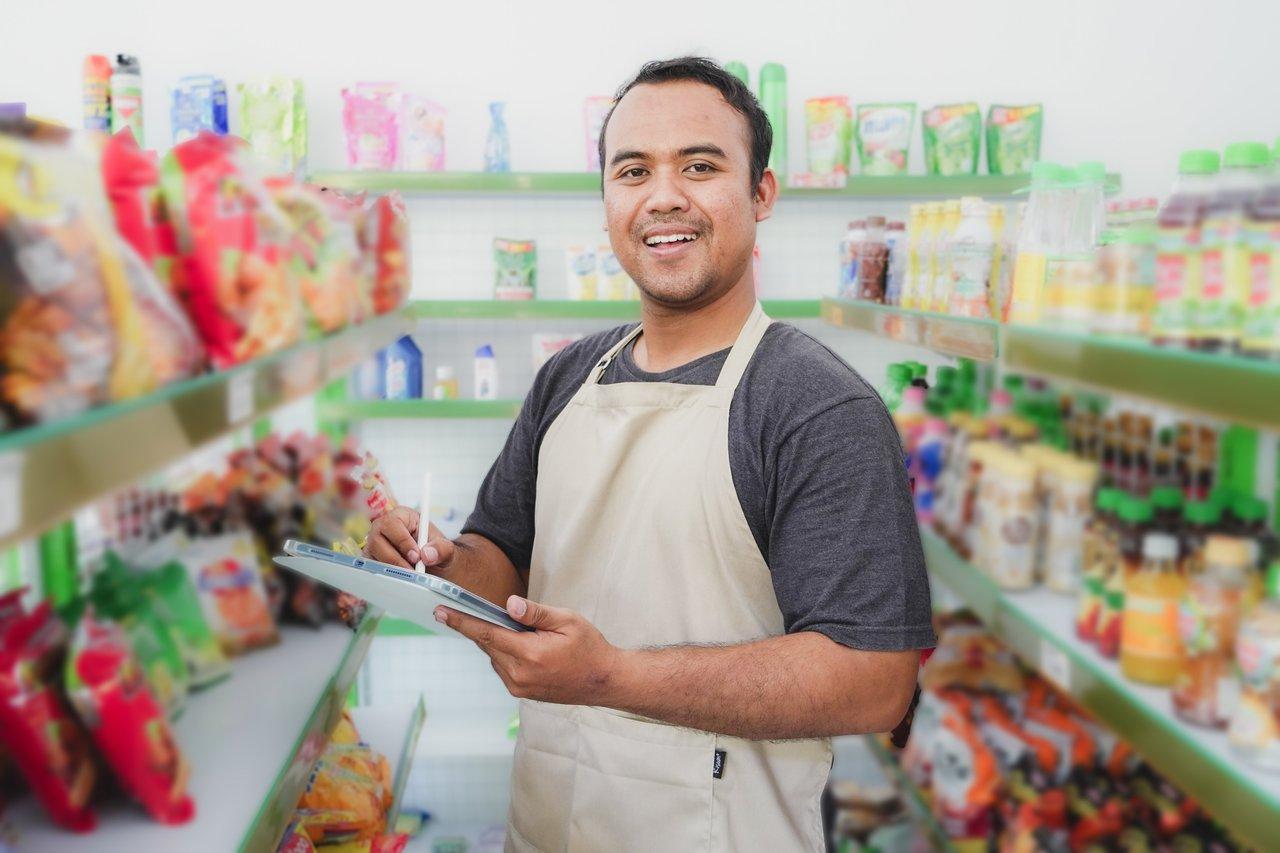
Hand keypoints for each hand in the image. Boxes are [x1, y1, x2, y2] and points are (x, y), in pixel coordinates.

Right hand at [363, 505, 454, 571]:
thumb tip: (426, 555)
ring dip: (391, 569)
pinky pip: (371, 569)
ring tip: (410, 576)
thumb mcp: (446, 549)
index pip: (392, 524)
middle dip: (395, 559)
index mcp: (401, 516)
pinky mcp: (371, 560)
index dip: (402, 541)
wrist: (433, 566)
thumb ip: (441, 549)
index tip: (416, 557)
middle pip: (376, 541)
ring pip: (372, 556)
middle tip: (412, 572)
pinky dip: (385, 576)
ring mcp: (374, 545)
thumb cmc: (436, 551)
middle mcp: (383, 528)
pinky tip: (400, 580)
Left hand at [436, 596, 621, 705]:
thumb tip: (509, 604)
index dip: (461, 622)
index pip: (486, 634)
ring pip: (494, 656)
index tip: (440, 611)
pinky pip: (503, 666)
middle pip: (488, 644)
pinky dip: (505, 652)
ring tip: (520, 631)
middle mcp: (518, 675)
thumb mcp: (567, 621)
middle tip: (478, 611)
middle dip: (479, 626)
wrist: (603, 681)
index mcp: (529, 654)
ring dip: (497, 640)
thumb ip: (536, 613)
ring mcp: (518, 687)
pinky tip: (523, 645)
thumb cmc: (589, 647)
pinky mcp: (520, 692)